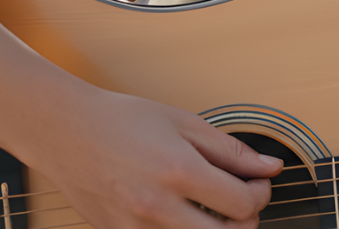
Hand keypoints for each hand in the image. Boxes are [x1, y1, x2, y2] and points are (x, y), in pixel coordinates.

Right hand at [27, 86, 281, 227]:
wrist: (67, 132)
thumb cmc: (125, 120)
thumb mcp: (185, 124)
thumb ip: (232, 150)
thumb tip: (271, 167)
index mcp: (178, 171)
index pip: (241, 203)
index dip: (261, 194)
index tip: (260, 182)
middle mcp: (157, 208)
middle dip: (247, 221)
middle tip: (245, 201)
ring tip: (219, 211)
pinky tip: (188, 218)